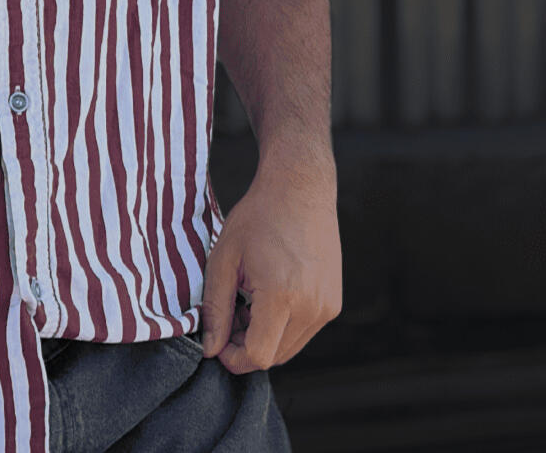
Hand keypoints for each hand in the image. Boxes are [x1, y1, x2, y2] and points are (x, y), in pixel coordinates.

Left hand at [199, 159, 341, 373]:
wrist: (300, 188)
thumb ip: (216, 308)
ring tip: (248, 302)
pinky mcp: (334, 303)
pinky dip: (283, 326)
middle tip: (230, 315)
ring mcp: (327, 307)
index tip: (218, 340)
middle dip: (246, 347)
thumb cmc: (258, 216)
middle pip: (275, 357)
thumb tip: (212, 349)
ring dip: (266, 338)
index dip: (233, 357)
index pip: (258, 356)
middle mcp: (311, 307)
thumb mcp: (224, 258)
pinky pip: (304, 333)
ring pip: (290, 349)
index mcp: (282, 295)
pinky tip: (269, 296)